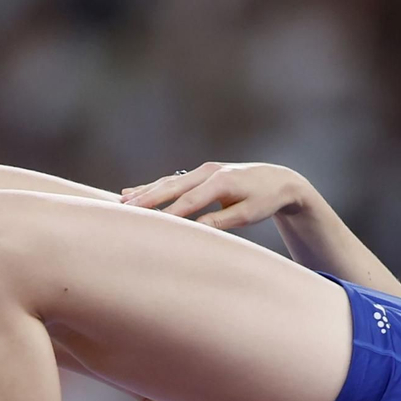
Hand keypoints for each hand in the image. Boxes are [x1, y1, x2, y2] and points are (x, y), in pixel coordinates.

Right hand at [120, 162, 309, 230]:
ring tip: (122, 202)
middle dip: (148, 199)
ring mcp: (203, 170)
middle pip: (172, 187)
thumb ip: (221, 221)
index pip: (190, 201)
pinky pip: (172, 180)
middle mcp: (209, 172)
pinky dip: (153, 187)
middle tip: (125, 211)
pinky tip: (133, 192)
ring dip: (145, 192)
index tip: (152, 226)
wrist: (278, 180)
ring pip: (168, 181)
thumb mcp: (247, 214)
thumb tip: (196, 230)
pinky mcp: (201, 173)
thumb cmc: (265, 200)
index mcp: (221, 182)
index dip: (170, 214)